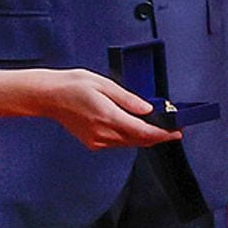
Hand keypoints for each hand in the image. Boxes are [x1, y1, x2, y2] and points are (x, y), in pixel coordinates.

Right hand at [44, 69, 183, 148]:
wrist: (50, 96)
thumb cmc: (75, 85)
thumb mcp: (105, 84)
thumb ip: (129, 99)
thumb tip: (148, 108)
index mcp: (108, 117)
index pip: (142, 132)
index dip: (163, 134)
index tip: (177, 132)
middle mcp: (103, 133)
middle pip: (138, 140)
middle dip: (157, 136)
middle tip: (172, 127)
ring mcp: (97, 140)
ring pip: (128, 143)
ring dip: (144, 136)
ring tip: (157, 125)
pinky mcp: (93, 142)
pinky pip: (117, 142)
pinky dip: (130, 136)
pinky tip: (134, 125)